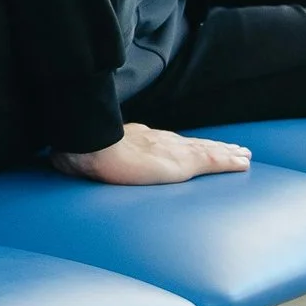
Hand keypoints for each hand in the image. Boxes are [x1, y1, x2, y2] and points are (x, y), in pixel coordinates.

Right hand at [50, 122, 250, 185]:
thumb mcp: (84, 158)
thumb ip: (82, 159)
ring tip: (244, 155)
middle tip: (232, 148)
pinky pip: (214, 161)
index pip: (166, 142)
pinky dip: (229, 162)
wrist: (90, 148)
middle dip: (212, 146)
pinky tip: (243, 162)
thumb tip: (61, 159)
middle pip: (192, 143)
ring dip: (226, 152)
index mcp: (137, 140)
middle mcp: (158, 141)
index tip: (193, 145)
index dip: (183, 144)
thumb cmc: (82, 153)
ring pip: (208, 150)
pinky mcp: (182, 164)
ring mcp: (171, 150)